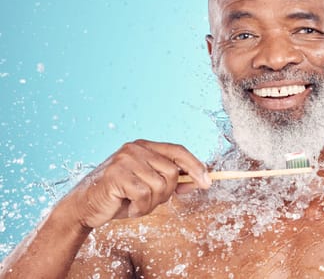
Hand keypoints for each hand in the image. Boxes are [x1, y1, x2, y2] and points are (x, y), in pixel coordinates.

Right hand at [64, 139, 210, 228]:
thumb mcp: (148, 186)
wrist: (85, 206)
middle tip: (148, 200)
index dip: (195, 166)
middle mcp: (136, 148)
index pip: (178, 150)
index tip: (207, 182)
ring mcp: (125, 159)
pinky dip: (140, 208)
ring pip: (160, 185)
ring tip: (135, 203)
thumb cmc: (119, 196)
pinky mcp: (117, 174)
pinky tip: (128, 207)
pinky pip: (144, 195)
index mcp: (145, 146)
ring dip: (151, 203)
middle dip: (166, 193)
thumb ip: (170, 181)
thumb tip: (200, 181)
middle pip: (172, 172)